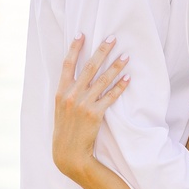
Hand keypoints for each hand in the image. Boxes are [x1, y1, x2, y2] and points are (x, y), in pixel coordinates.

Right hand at [52, 33, 129, 180]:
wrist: (68, 154)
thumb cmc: (65, 130)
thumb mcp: (60, 109)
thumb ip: (67, 93)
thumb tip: (77, 77)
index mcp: (60, 92)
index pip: (67, 64)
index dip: (74, 48)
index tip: (81, 34)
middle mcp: (71, 95)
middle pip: (89, 67)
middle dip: (102, 51)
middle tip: (112, 38)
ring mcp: (83, 104)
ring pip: (102, 80)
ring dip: (115, 66)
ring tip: (126, 56)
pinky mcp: (95, 114)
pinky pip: (110, 97)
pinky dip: (120, 87)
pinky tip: (128, 78)